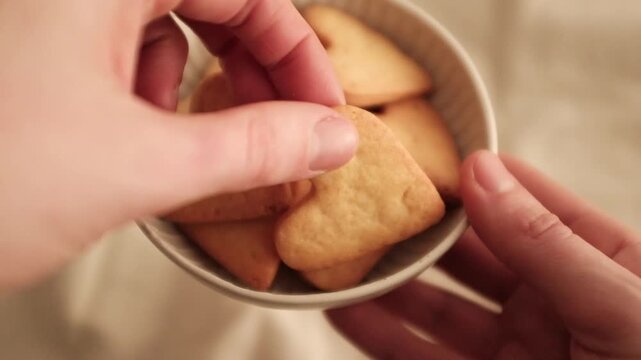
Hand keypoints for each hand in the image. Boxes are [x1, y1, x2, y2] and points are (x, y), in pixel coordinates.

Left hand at [0, 0, 357, 289]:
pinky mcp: (37, 43)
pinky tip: (132, 130)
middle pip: (209, 0)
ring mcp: (52, 12)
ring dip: (197, 82)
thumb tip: (327, 138)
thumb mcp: (140, 166)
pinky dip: (150, 88)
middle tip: (279, 123)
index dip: (297, 50)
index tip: (321, 107)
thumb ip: (255, 149)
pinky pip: (121, 47)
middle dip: (254, 67)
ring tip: (183, 137)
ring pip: (166, 24)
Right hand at [327, 151, 640, 358]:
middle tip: (366, 199)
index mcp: (595, 265)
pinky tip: (347, 311)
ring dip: (390, 281)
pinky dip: (381, 334)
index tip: (417, 152)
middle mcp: (550, 303)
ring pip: (437, 306)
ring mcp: (513, 350)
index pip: (525, 201)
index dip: (474, 175)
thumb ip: (545, 241)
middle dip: (419, 227)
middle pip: (470, 252)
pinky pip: (420, 359)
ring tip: (343, 251)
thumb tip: (482, 171)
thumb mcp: (617, 306)